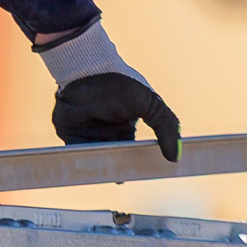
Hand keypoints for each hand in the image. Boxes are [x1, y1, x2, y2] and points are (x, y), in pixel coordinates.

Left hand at [52, 71, 181, 161]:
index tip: (145, 173)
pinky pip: (76, 154)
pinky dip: (82, 162)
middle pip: (113, 158)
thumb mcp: (151, 104)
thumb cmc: (120, 82)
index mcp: (125, 125)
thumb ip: (167, 127)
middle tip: (124, 177)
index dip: (138, 162)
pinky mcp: (70, 135)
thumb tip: (175, 155)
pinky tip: (90, 168)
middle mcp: (107, 130)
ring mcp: (88, 133)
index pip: (133, 151)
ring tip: (110, 174)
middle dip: (119, 169)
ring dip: (102, 168)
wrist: (88, 70)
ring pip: (95, 159)